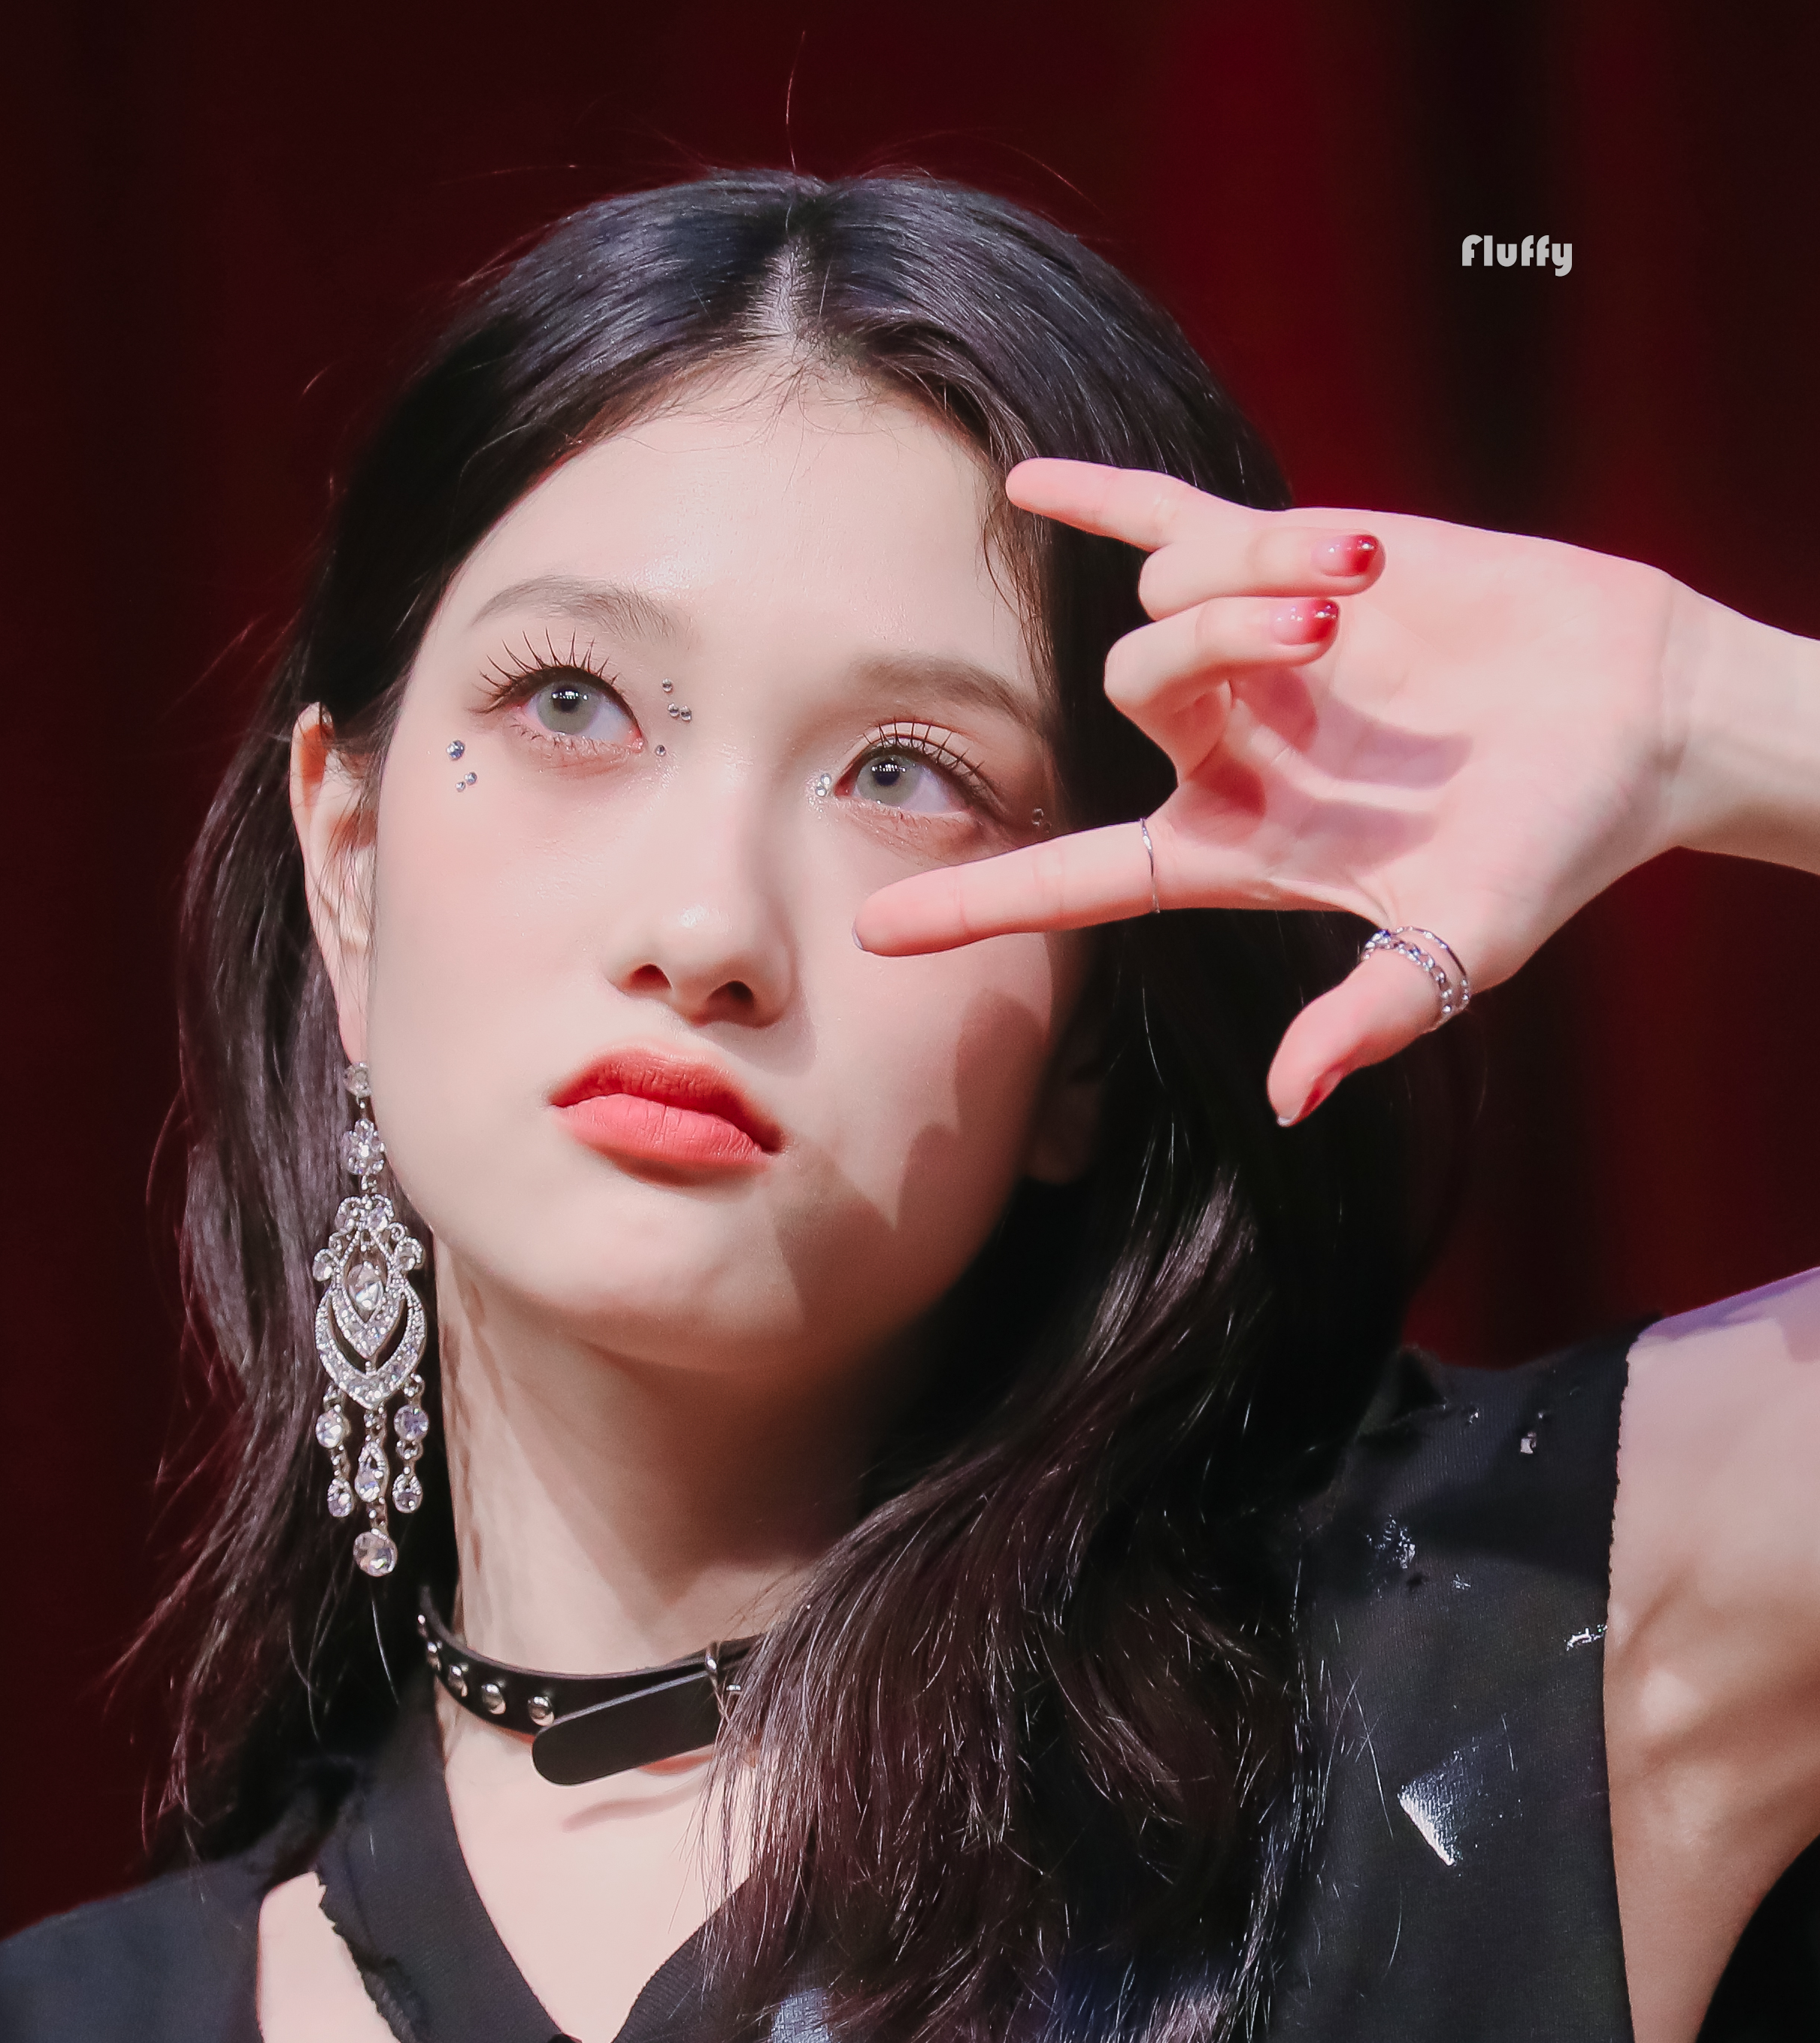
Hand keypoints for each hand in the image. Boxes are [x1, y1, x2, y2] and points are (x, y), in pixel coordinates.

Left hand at [854, 460, 1703, 1121]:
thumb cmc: (1553, 846)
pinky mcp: (1296, 561)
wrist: (1636, 712)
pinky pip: (1168, 519)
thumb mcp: (1465, 946)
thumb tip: (1289, 1096)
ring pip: (1164, 599)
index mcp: (1237, 848)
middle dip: (1208, 651)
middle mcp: (1223, 749)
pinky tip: (1029, 482)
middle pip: (1128, 691)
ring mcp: (1249, 652)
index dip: (974, 908)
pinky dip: (1103, 499)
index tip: (870, 932)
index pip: (1077, 882)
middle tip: (1330, 645)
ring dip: (1247, 582)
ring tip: (1358, 599)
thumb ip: (1374, 1014)